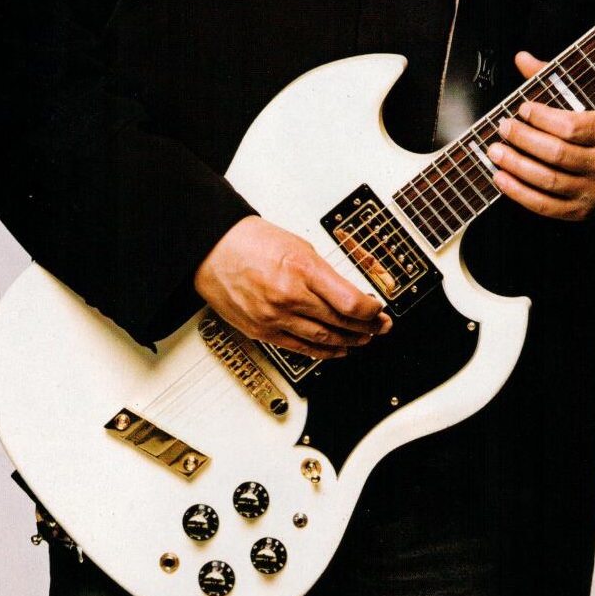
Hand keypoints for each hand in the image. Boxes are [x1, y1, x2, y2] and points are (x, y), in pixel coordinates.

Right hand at [194, 214, 390, 358]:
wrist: (213, 251)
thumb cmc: (253, 243)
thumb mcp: (300, 246)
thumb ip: (324, 273)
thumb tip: (350, 294)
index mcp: (302, 269)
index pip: (350, 302)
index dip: (371, 311)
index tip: (379, 310)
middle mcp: (289, 297)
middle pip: (340, 322)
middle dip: (367, 327)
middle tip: (381, 327)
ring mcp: (274, 318)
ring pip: (323, 340)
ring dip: (349, 342)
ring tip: (364, 339)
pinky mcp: (262, 332)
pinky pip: (300, 349)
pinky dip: (322, 352)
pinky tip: (337, 351)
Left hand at [487, 51, 594, 220]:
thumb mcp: (584, 104)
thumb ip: (553, 81)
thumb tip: (521, 58)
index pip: (571, 127)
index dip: (542, 118)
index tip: (521, 108)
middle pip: (557, 154)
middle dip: (524, 140)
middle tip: (502, 127)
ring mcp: (594, 192)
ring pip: (548, 180)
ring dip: (515, 165)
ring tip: (494, 151)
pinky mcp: (580, 212)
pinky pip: (544, 205)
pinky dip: (518, 192)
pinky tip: (500, 177)